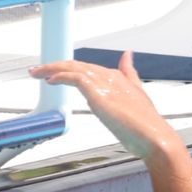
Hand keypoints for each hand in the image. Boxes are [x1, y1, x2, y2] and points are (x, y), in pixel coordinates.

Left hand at [29, 52, 186, 167]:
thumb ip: (130, 74)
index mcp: (119, 78)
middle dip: (56, 65)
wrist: (153, 135)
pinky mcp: (98, 92)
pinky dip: (62, 76)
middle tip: (38, 70)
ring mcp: (104, 84)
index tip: (54, 71)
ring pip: (74, 68)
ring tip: (37, 72)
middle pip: (78, 65)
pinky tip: (50, 79)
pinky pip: (76, 77)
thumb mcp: (137, 94)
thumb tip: (128, 55)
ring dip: (53, 68)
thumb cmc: (146, 123)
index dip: (70, 67)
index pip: (89, 67)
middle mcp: (110, 77)